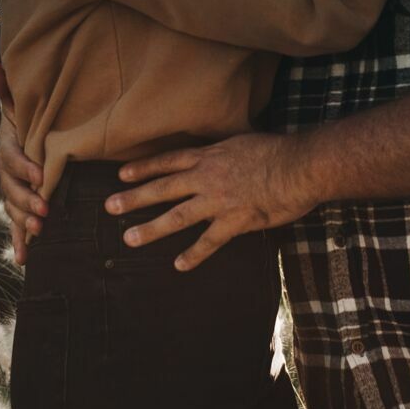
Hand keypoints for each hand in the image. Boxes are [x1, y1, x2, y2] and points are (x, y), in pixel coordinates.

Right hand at [0, 61, 47, 265]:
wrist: (26, 136)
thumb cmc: (27, 118)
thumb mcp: (19, 103)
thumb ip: (7, 88)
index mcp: (7, 146)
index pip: (11, 157)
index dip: (24, 166)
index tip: (41, 174)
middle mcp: (5, 170)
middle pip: (11, 187)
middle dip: (27, 199)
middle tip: (45, 208)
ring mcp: (11, 189)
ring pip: (13, 206)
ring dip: (23, 219)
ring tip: (38, 229)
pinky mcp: (18, 205)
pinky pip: (15, 224)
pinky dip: (19, 241)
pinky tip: (24, 258)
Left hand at [104, 132, 322, 270]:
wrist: (299, 166)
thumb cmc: (277, 151)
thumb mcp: (243, 143)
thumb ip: (226, 153)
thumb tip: (220, 157)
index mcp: (209, 156)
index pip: (169, 161)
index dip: (144, 168)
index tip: (121, 174)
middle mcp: (207, 177)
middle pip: (163, 188)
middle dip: (135, 198)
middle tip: (110, 207)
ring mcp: (218, 201)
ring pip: (177, 216)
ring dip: (152, 228)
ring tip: (129, 238)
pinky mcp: (234, 221)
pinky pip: (209, 241)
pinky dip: (193, 255)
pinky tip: (178, 266)